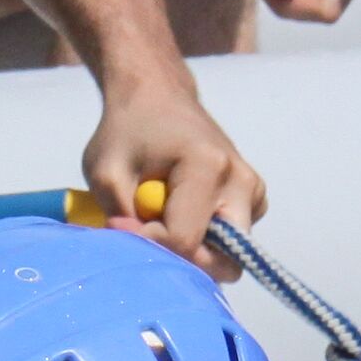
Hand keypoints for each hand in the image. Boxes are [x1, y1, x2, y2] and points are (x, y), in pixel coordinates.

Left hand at [84, 78, 267, 274]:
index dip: (149, 245)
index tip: (123, 226)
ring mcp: (254, 192)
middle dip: (183, 262)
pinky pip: (232, 241)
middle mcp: (242, 182)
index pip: (184, 240)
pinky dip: (204, 238)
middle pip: (224, 260)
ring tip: (162, 215)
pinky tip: (181, 211)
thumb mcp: (106, 172)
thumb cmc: (129, 131)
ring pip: (229, 255)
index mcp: (208, 168)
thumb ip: (121, 217)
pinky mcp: (254, 199)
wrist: (157, 98)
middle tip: (149, 238)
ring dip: (193, 250)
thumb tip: (137, 255)